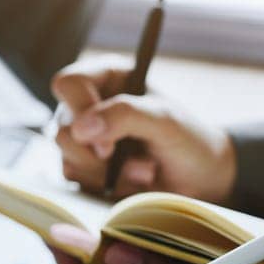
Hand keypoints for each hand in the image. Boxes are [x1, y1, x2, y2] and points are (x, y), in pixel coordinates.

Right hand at [50, 57, 235, 200]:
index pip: (69, 84)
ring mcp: (83, 136)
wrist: (201, 180)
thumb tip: (80, 129)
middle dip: (100, 155)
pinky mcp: (82, 164)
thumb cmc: (189, 140)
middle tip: (138, 163)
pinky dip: (105, 185)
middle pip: (62, 128)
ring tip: (145, 172)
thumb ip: (125, 115)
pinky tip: (132, 181)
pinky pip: (74, 177)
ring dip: (108, 173)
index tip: (108, 141)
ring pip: (66, 156)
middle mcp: (89, 104)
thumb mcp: (165, 120)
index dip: (81, 110)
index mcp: (107, 78)